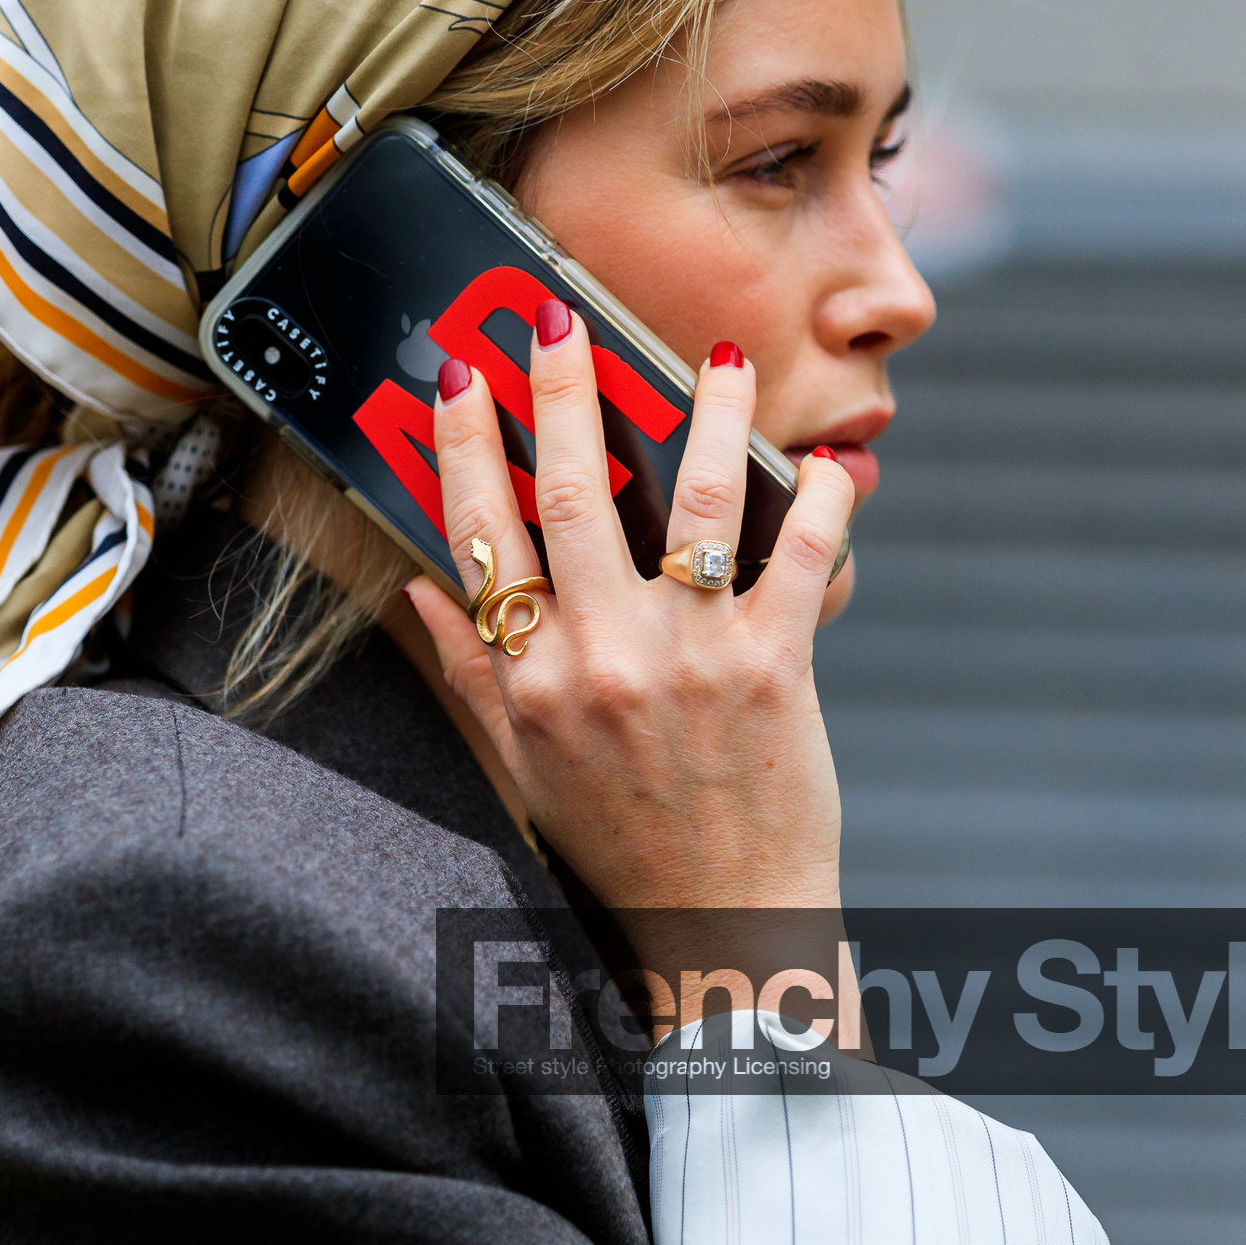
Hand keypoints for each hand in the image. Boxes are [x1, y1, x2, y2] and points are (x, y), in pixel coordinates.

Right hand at [405, 308, 851, 915]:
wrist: (718, 923)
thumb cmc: (620, 843)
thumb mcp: (522, 765)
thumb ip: (474, 672)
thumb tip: (420, 591)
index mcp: (532, 678)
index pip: (485, 534)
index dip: (469, 444)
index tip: (465, 377)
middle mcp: (603, 658)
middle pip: (575, 493)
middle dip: (564, 390)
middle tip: (558, 321)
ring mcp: (692, 658)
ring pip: (695, 504)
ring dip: (707, 417)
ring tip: (718, 362)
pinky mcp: (775, 669)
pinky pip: (802, 560)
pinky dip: (821, 504)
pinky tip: (825, 466)